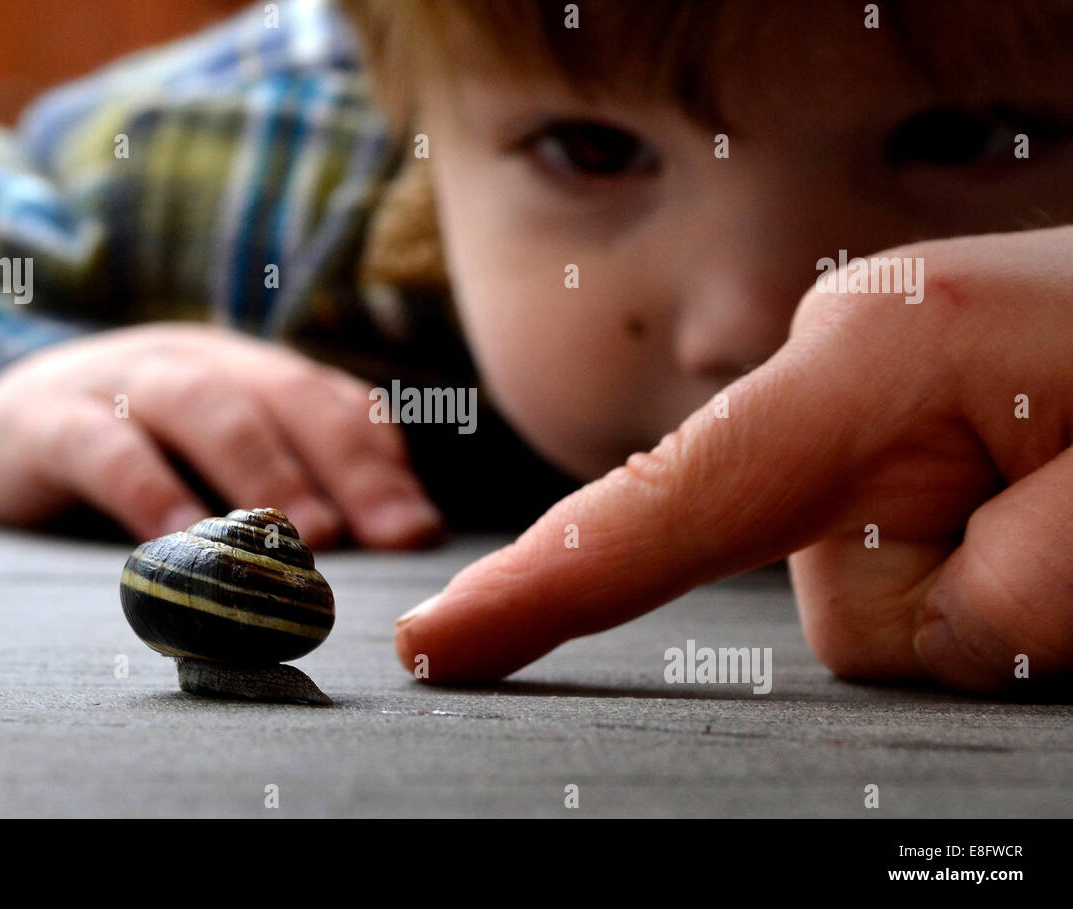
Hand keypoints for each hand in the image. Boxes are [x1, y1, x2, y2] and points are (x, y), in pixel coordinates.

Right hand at [0, 322, 442, 546]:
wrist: (10, 414)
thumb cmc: (146, 447)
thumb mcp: (228, 452)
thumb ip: (310, 472)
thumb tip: (414, 525)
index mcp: (247, 369)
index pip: (329, 401)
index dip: (379, 462)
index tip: (418, 532)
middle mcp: (196, 361)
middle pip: (281, 395)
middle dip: (340, 465)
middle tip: (378, 536)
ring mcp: (120, 381)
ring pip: (202, 406)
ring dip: (262, 470)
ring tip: (305, 538)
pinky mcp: (49, 420)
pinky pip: (102, 446)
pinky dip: (148, 490)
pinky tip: (181, 540)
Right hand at [395, 226, 1072, 693]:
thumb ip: (988, 603)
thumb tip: (906, 618)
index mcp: (871, 359)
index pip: (664, 506)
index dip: (543, 590)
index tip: (437, 645)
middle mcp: (846, 357)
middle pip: (825, 589)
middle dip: (955, 612)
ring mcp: (873, 383)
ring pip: (880, 590)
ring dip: (995, 592)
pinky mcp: (902, 414)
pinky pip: (912, 550)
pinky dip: (995, 564)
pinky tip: (1060, 497)